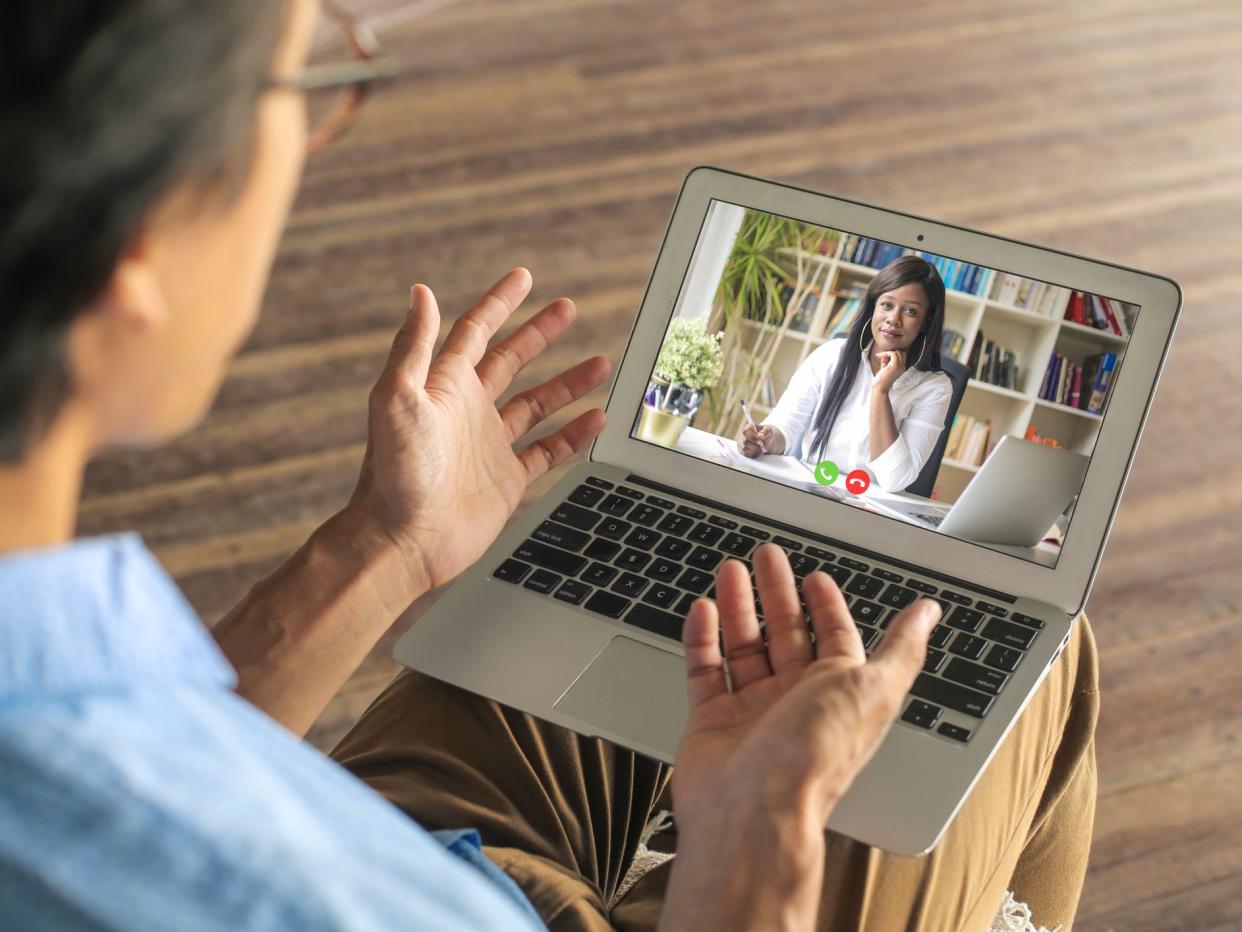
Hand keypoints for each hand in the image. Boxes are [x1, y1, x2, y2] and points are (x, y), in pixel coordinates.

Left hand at [346, 268, 610, 595]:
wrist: (403, 540)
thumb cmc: (394, 473)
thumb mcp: (398, 399)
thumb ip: (413, 345)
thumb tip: (420, 292)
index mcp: (444, 386)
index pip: (476, 332)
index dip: (500, 302)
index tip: (524, 278)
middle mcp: (468, 410)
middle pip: (510, 359)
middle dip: (539, 332)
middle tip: (568, 308)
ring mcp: (489, 445)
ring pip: (537, 403)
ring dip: (567, 382)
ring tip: (601, 362)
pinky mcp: (506, 479)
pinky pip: (548, 449)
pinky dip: (573, 434)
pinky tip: (596, 418)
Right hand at [672, 543, 940, 836]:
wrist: (754, 809)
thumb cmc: (815, 754)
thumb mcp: (873, 688)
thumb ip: (902, 647)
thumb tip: (930, 613)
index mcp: (837, 694)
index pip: (834, 638)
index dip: (826, 605)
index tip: (813, 576)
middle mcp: (795, 702)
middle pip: (786, 634)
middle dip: (777, 593)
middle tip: (766, 557)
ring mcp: (751, 712)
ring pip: (744, 647)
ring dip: (738, 607)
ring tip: (729, 571)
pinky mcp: (711, 722)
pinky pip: (706, 671)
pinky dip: (703, 640)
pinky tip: (703, 611)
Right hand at [737, 423, 782, 456]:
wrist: (767, 440)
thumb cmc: (767, 434)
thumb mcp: (769, 431)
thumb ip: (765, 432)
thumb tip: (761, 436)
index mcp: (748, 427)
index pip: (745, 432)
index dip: (752, 437)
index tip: (760, 441)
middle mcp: (742, 435)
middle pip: (744, 442)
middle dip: (755, 445)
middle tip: (762, 446)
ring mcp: (741, 443)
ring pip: (744, 449)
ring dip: (754, 450)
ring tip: (761, 449)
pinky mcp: (742, 450)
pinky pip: (746, 454)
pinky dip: (753, 454)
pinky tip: (758, 451)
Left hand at [872, 348, 905, 394]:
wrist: (880, 387)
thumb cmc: (881, 379)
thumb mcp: (885, 367)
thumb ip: (886, 360)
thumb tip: (885, 353)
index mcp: (901, 367)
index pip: (902, 355)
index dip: (894, 353)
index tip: (884, 355)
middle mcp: (902, 367)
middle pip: (902, 352)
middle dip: (892, 351)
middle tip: (882, 355)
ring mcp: (900, 366)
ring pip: (898, 352)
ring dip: (888, 352)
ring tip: (880, 355)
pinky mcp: (895, 366)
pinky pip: (893, 354)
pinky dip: (885, 353)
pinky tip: (879, 356)